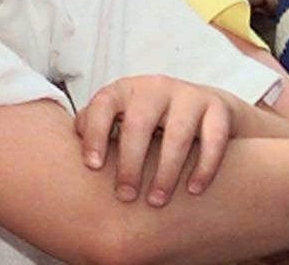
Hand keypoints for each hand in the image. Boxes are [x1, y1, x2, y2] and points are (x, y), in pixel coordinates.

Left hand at [75, 76, 239, 205]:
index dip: (95, 135)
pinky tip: (194, 189)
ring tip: (157, 201)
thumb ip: (94, 130)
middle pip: (139, 123)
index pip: (103, 105)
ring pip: (178, 133)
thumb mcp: (119, 119)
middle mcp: (156, 87)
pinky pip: (214, 137)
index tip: (92, 168)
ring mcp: (189, 94)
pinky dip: (205, 166)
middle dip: (131, 164)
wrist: (202, 105)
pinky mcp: (218, 106)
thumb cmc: (147, 122)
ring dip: (167, 171)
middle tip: (126, 197)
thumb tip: (71, 156)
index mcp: (125, 90)